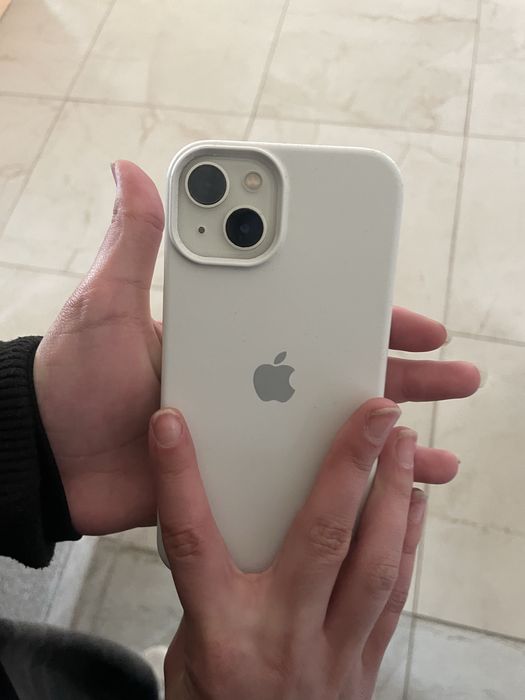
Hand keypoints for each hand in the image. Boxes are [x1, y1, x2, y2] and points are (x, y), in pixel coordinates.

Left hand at [33, 160, 478, 535]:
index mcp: (230, 335)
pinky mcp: (238, 475)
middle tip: (458, 373)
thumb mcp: (106, 306)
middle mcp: (248, 379)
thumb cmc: (74, 382)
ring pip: (330, 432)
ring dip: (389, 440)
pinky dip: (346, 491)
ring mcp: (247, 430)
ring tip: (441, 453)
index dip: (368, 320)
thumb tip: (130, 169)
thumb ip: (135, 247)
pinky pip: (302, 482)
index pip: (311, 320)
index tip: (417, 322)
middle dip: (403, 373)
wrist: (52, 461)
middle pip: (336, 373)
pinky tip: (386, 497)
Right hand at [152, 400, 423, 698]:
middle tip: (376, 413)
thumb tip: (242, 514)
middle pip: (318, 538)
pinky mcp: (365, 664)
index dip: (179, 477)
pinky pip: (393, 594)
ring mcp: (331, 652)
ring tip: (404, 447)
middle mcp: (279, 634)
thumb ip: (212, 583)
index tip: (172, 425)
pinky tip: (414, 504)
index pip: (192, 540)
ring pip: (374, 564)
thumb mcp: (189, 647)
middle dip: (350, 467)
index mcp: (219, 632)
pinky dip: (407, 542)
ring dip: (394, 497)